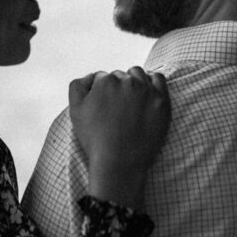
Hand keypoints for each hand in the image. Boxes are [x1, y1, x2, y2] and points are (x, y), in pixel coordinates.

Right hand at [68, 66, 169, 208]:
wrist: (119, 162)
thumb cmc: (95, 138)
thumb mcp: (75, 110)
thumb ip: (78, 86)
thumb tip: (92, 76)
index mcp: (105, 81)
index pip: (101, 78)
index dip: (100, 92)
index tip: (103, 107)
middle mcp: (127, 81)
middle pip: (120, 76)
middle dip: (116, 88)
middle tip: (116, 108)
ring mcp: (146, 90)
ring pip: (138, 74)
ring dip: (133, 81)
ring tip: (130, 100)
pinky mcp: (161, 100)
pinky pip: (158, 79)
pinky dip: (151, 82)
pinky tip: (146, 93)